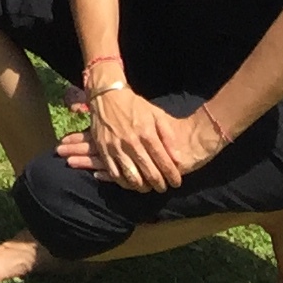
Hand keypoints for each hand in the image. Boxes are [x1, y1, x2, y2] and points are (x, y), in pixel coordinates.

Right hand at [72, 83, 211, 191]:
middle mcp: (131, 142)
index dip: (172, 175)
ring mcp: (116, 147)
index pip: (163, 161)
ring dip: (143, 187)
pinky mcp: (103, 150)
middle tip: (164, 188)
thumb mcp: (156, 114)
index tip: (176, 182)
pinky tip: (131, 183)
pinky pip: (114, 174)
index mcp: (146, 133)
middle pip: (149, 173)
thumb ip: (168, 136)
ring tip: (148, 187)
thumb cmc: (135, 105)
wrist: (107, 95)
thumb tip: (178, 159)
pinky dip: (124, 183)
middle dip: (160, 184)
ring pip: (132, 177)